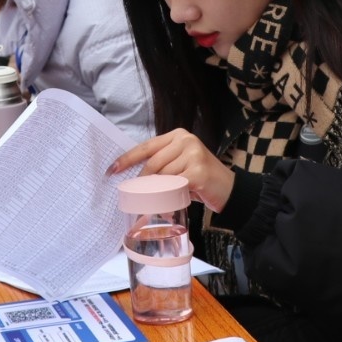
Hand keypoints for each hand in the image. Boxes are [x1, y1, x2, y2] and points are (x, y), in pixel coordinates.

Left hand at [108, 128, 234, 211]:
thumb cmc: (201, 179)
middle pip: (152, 163)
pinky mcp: (198, 171)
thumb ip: (162, 165)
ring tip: (156, 203)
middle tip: (135, 197)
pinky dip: (168, 198)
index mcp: (178, 135)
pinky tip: (168, 206)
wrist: (229, 190)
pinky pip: (174, 186)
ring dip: (156, 193)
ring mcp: (193, 154)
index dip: (127, 159)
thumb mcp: (180, 165)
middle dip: (142, 183)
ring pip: (162, 176)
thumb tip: (134, 178)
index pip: (146, 146)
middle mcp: (186, 140)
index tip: (111, 170)